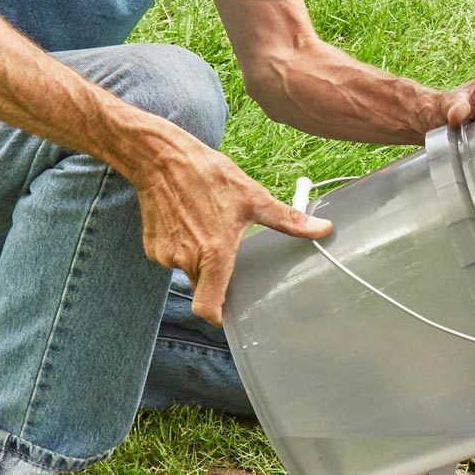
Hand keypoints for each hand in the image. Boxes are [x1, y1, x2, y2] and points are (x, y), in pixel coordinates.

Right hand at [132, 131, 332, 324]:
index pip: (208, 307)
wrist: (161, 158)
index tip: (232, 314)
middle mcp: (186, 260)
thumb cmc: (207, 175)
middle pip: (204, 287)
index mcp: (213, 254)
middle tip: (231, 257)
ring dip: (201, 259)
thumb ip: (288, 221)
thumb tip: (323, 229)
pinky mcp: (151, 246)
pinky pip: (173, 258)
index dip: (220, 317)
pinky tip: (192, 224)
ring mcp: (165, 255)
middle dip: (218, 277)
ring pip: (189, 271)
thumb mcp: (254, 198)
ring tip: (211, 230)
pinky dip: (184, 248)